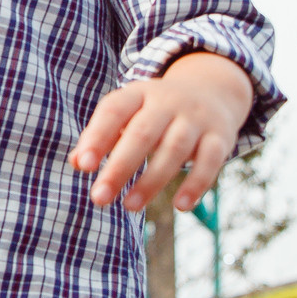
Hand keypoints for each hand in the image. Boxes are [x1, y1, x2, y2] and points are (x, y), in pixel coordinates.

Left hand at [70, 51, 253, 212]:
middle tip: (98, 198)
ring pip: (175, 148)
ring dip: (152, 181)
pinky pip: (210, 160)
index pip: (114, 111)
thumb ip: (102, 136)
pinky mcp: (220, 137)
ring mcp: (196, 118)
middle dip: (119, 167)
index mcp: (139, 93)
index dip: (97, 137)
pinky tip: (181, 206)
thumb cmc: (155, 112)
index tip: (82, 166)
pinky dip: (197, 184)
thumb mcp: (129, 113)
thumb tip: (76, 162)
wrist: (212, 90)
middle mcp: (168, 102)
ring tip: (130, 206)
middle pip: (142, 133)